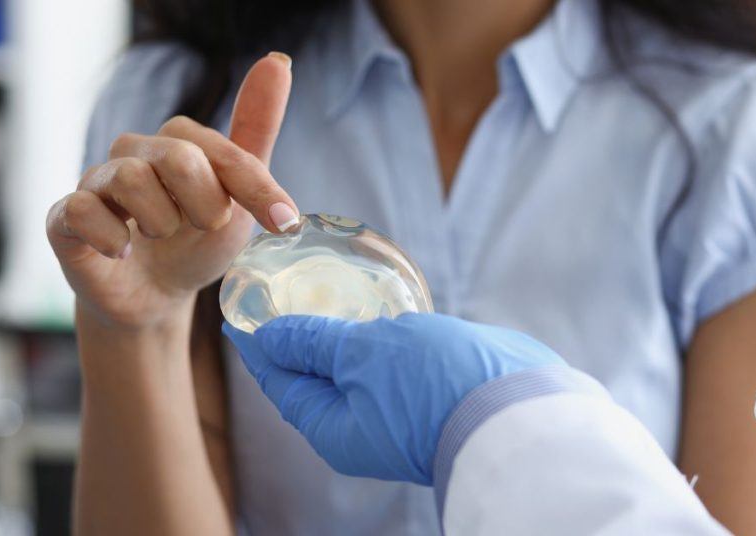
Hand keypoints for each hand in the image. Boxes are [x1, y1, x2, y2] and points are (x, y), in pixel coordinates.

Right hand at [47, 52, 297, 330]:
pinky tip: (124, 252)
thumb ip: (256, 135)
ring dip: (160, 223)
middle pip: (179, 157)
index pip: (221, 151)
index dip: (257, 188)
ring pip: (130, 179)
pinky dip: (112, 237)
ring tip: (161, 238)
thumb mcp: (240, 198)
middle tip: (203, 228)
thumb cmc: (197, 242)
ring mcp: (96, 181)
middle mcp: (134, 152)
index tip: (285, 221)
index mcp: (179, 142)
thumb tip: (277, 61)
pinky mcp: (65, 217)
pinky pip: (82, 209)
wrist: (156, 296)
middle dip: (206, 206)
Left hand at [223, 313, 565, 484]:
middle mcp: (362, 427)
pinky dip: (373, 340)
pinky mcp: (428, 395)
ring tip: (321, 298)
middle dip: (294, 341)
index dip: (258, 345)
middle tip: (277, 298)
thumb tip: (271, 335)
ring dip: (336, 338)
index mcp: (335, 428)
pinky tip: (375, 313)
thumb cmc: (433, 383)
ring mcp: (397, 413)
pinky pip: (387, 367)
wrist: (518, 409)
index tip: (238, 313)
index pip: (281, 382)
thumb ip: (316, 343)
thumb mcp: (363, 355)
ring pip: (354, 372)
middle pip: (315, 380)